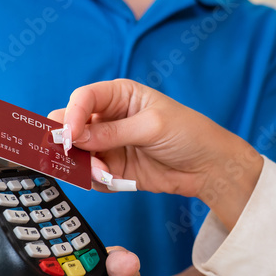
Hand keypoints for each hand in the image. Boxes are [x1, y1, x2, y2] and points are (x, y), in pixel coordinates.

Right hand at [49, 80, 263, 227]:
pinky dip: (94, 180)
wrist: (208, 167)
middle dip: (67, 141)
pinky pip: (89, 175)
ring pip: (76, 153)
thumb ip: (112, 132)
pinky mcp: (112, 168)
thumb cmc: (188, 134)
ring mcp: (108, 144)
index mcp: (119, 95)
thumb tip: (76, 138)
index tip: (70, 137)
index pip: (83, 98)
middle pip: (70, 125)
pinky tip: (112, 180)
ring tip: (105, 173)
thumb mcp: (152, 127)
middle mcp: (108, 117)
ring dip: (83, 165)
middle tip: (70, 156)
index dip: (72, 116)